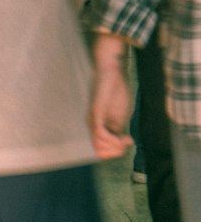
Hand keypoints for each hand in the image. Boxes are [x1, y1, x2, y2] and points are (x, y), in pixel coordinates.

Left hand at [89, 40, 133, 158]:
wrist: (112, 69)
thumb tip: (123, 144)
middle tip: (127, 142)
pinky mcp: (96, 110)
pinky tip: (123, 136)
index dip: (116, 153)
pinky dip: (113, 140)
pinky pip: (100, 133)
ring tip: (125, 139)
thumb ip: (118, 129)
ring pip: (98, 146)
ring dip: (115, 147)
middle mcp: (93, 124)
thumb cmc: (116, 89)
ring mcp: (93, 118)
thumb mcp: (120, 114)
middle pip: (100, 152)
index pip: (101, 152)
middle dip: (116, 152)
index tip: (129, 142)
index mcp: (99, 126)